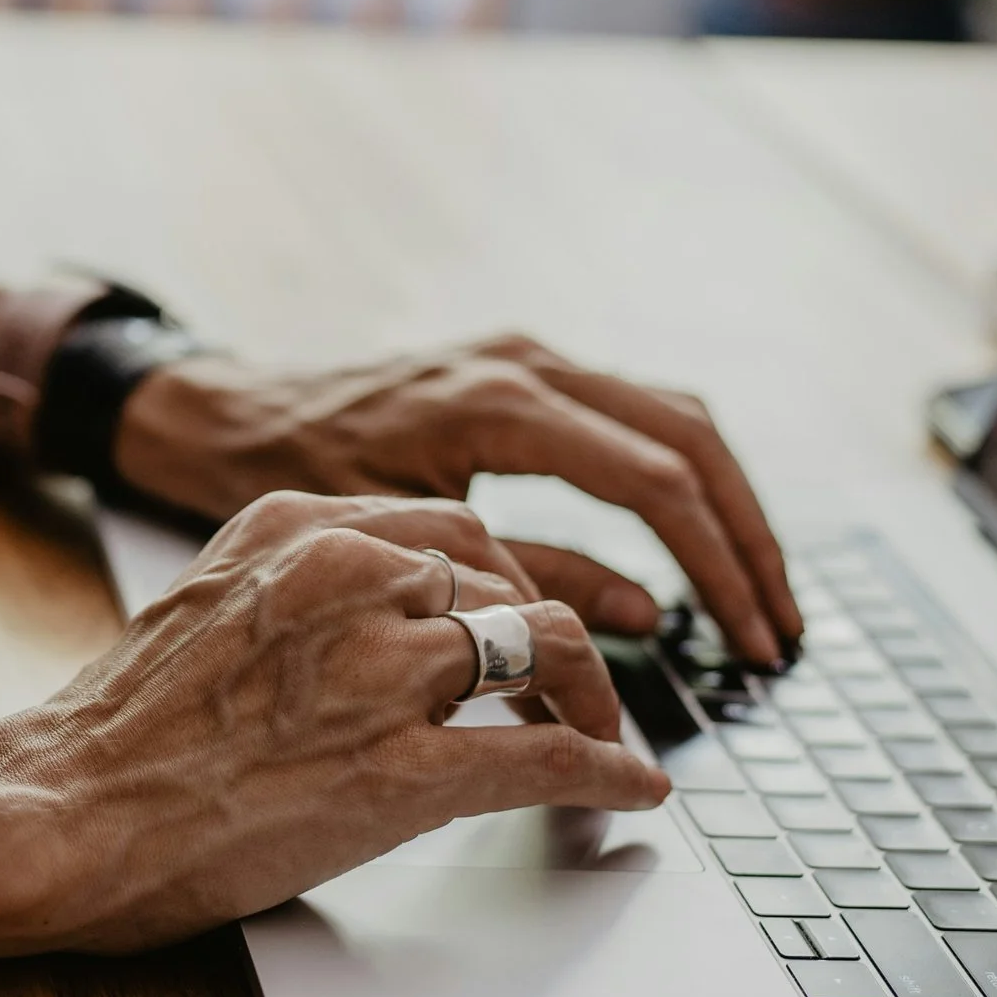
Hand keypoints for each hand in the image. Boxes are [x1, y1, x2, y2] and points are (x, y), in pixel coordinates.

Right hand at [11, 492, 668, 954]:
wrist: (63, 810)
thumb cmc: (116, 732)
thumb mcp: (205, 604)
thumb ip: (295, 591)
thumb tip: (371, 620)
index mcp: (299, 527)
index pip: (449, 528)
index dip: (504, 580)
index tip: (522, 619)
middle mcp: (350, 576)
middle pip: (508, 581)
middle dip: (554, 639)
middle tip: (574, 687)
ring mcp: (381, 668)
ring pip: (547, 645)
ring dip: (592, 696)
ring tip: (603, 731)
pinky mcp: (403, 766)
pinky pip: (545, 754)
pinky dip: (605, 770)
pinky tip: (631, 788)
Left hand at [112, 333, 799, 668]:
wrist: (218, 416)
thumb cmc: (285, 482)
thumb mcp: (401, 544)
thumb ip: (522, 577)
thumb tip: (641, 612)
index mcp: (499, 403)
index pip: (656, 480)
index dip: (717, 567)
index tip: (749, 638)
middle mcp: (526, 363)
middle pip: (691, 437)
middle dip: (747, 538)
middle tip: (778, 626)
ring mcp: (528, 358)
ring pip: (675, 416)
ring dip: (727, 506)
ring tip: (757, 593)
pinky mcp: (522, 373)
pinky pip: (634, 415)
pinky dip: (681, 478)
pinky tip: (697, 541)